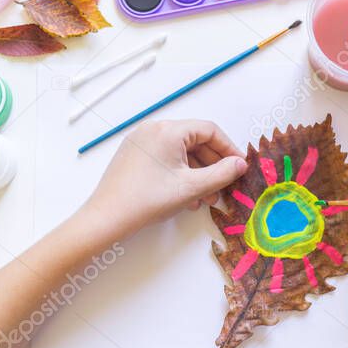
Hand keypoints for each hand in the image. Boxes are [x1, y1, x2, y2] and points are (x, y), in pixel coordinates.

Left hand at [79, 120, 246, 236]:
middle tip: (224, 187)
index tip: (239, 166)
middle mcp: (153, 129)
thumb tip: (240, 164)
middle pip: (195, 141)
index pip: (209, 130)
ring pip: (180, 152)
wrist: (107, 217)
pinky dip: (180, 174)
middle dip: (213, 166)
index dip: (229, 148)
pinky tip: (186, 197)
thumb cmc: (148, 200)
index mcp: (168, 130)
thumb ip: (222, 173)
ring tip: (206, 198)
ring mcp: (141, 142)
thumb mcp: (192, 187)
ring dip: (198, 173)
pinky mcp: (134, 156)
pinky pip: (165, 159)